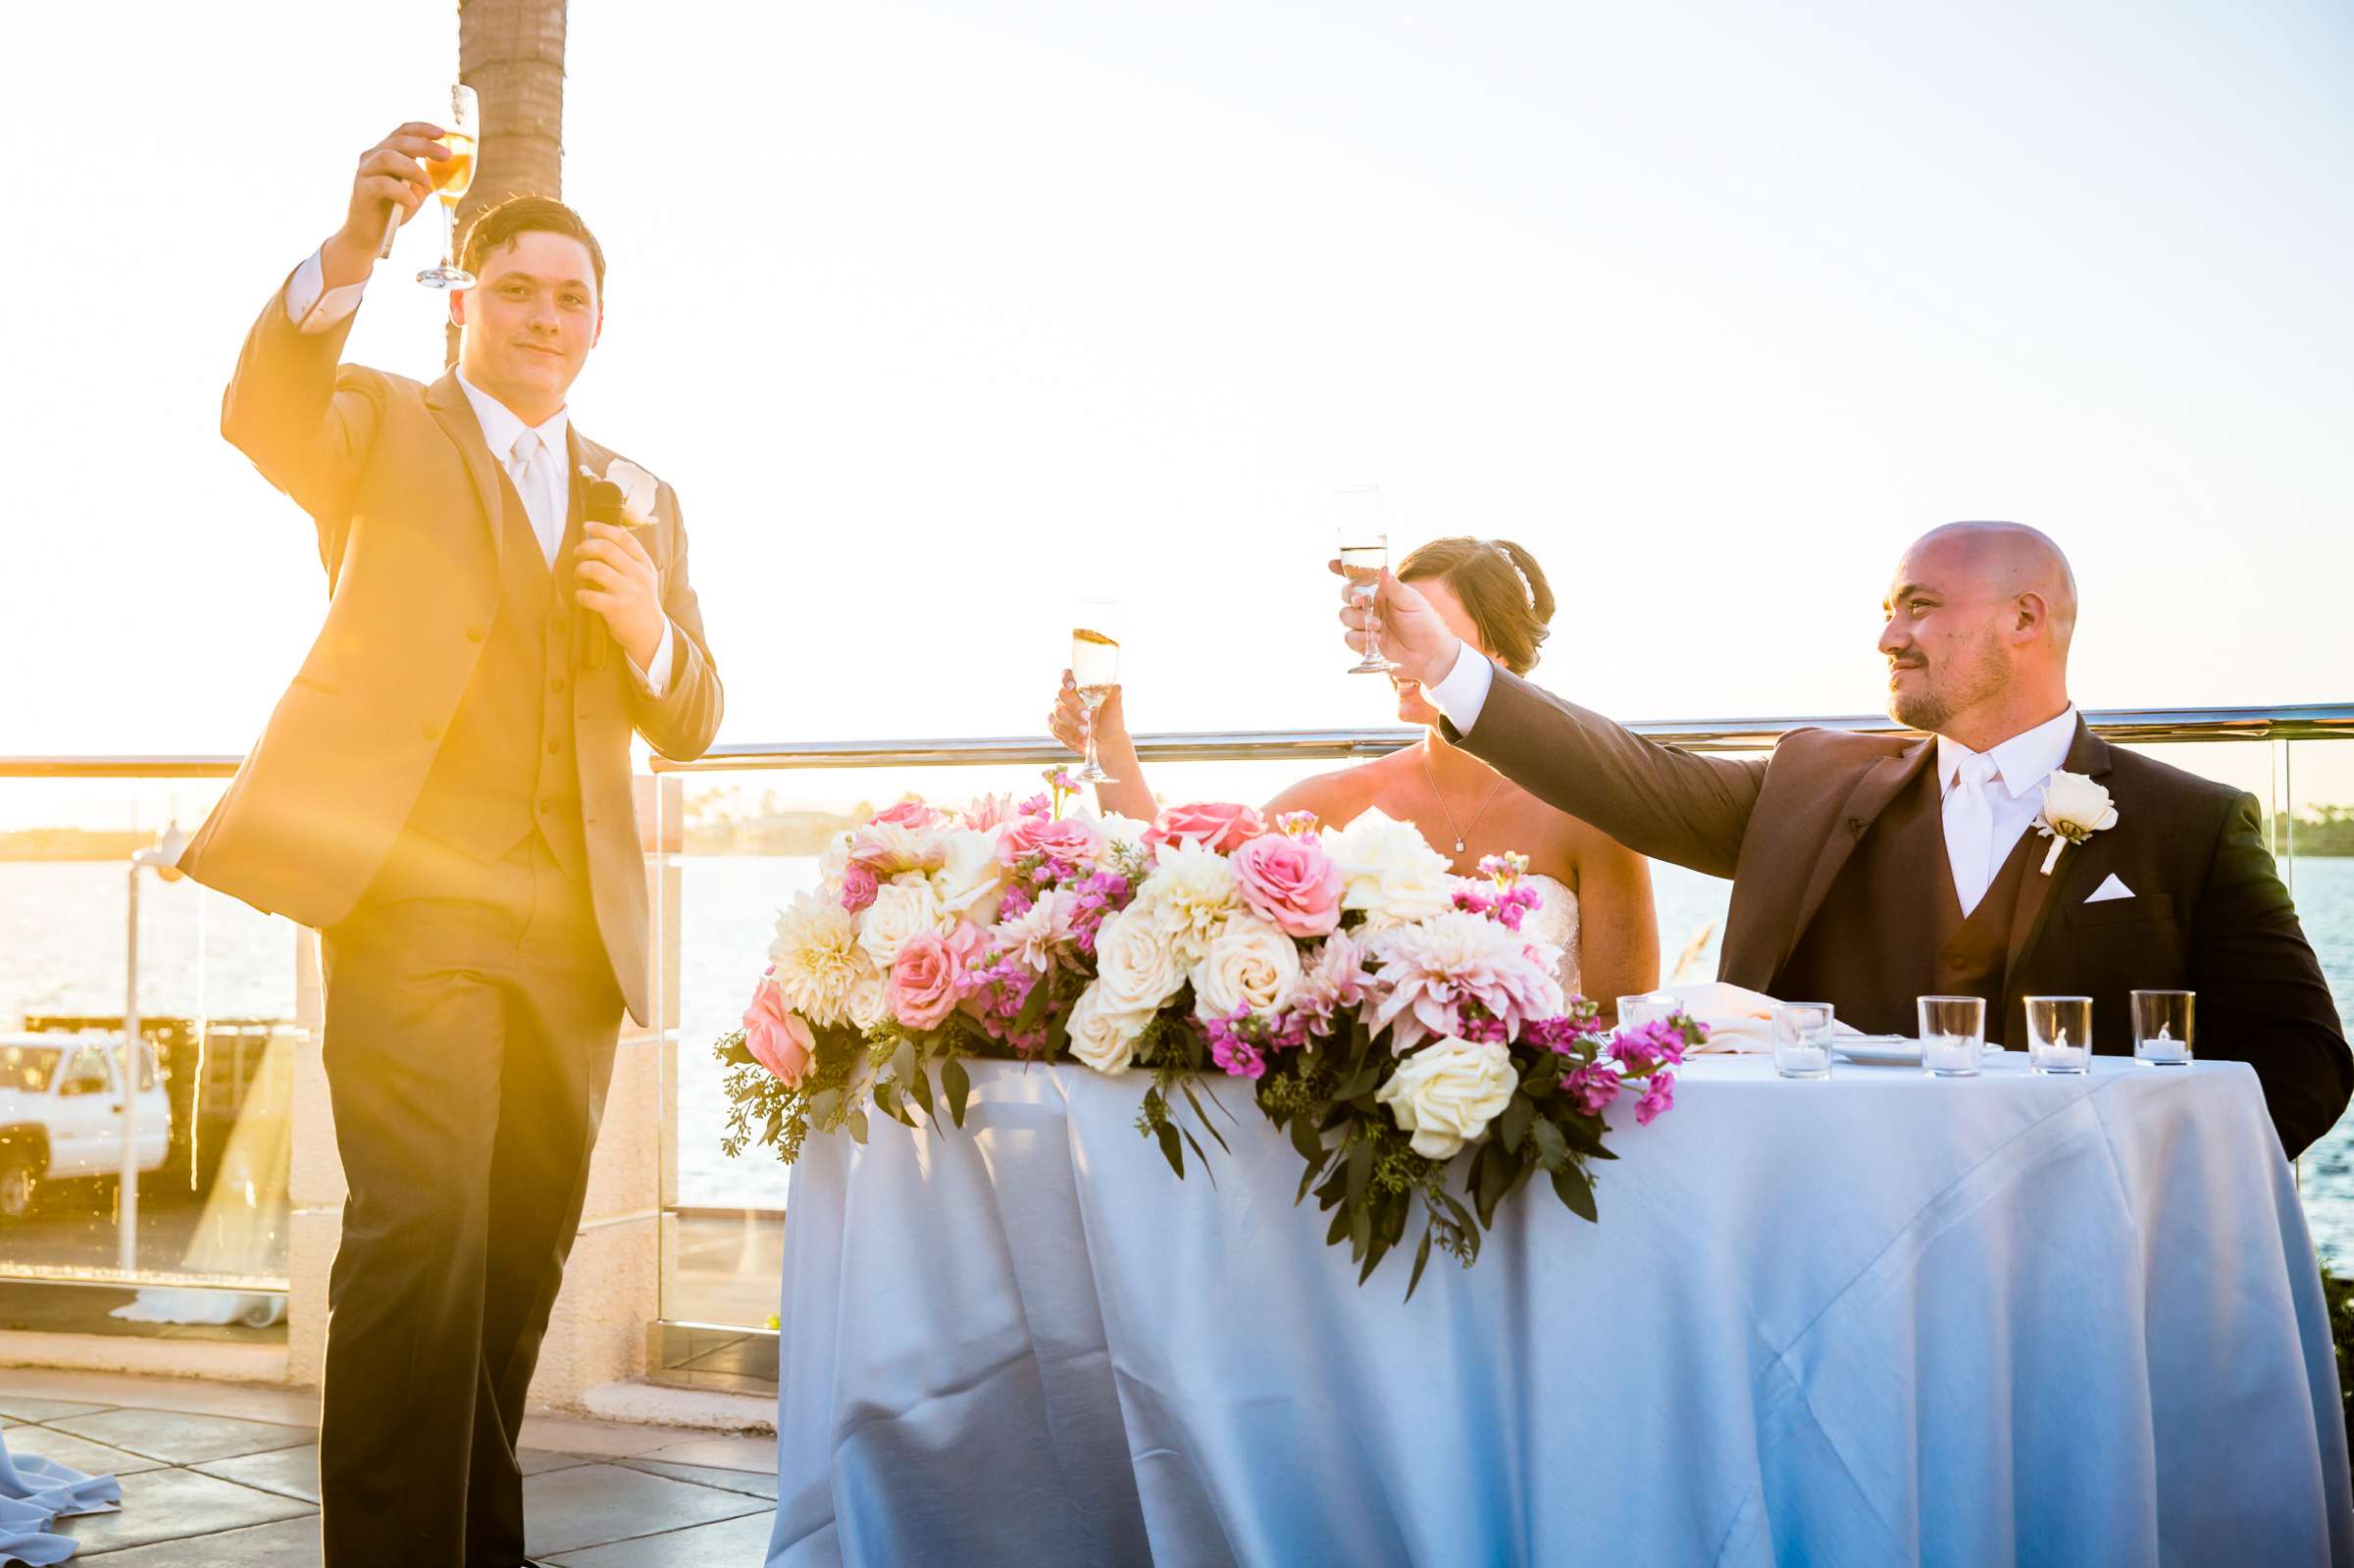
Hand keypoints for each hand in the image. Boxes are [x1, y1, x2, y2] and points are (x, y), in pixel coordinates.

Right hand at [322, 122, 455, 284]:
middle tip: (446, 155)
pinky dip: (401, 191)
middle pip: (398, 141)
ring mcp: (365, 172)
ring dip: (413, 168)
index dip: (422, 129)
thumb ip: (426, 179)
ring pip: (387, 157)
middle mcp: (373, 157)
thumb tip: (444, 172)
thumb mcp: (416, 191)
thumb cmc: (394, 209)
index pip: (402, 132)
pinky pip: (382, 183)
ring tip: (427, 184)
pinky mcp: (361, 189)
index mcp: (386, 152)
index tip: (442, 133)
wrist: (370, 235)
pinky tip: (412, 201)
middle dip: (425, 146)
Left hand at [575, 521, 664, 670]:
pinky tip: (581, 596)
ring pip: (595, 569)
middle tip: (578, 552)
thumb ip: (631, 558)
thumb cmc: (641, 602)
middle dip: (586, 547)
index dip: (603, 528)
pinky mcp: (615, 608)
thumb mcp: (645, 576)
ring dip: (580, 569)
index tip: (587, 525)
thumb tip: (609, 535)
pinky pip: (588, 595)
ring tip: (579, 574)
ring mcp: (627, 592)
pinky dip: (579, 594)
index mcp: (644, 564)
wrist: (650, 633)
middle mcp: (638, 575)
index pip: (624, 538)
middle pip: (606, 549)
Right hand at [1052, 671, 1130, 756]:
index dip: (1066, 678)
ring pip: (1057, 714)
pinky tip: (1081, 740)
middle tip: (1087, 716)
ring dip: (1072, 724)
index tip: (1073, 686)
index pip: (1066, 676)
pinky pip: (1056, 729)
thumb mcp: (1115, 709)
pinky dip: (1069, 736)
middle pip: (1061, 695)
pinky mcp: (1056, 727)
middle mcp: (1067, 698)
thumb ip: (1114, 696)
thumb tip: (1117, 686)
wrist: (1108, 743)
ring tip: (1086, 732)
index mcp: (1080, 688)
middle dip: (1074, 707)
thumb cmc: (1111, 722)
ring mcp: (1060, 713)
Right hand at [1331, 562, 1460, 685]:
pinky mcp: (1363, 644)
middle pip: (1346, 595)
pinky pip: (1350, 637)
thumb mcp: (1412, 601)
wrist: (1429, 655)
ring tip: (1378, 626)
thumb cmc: (1425, 624)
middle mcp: (1370, 606)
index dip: (1343, 569)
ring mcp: (1365, 625)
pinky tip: (1377, 641)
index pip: (1359, 577)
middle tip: (1360, 600)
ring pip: (1345, 616)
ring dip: (1358, 619)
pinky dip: (1361, 639)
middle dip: (1349, 595)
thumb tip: (1382, 569)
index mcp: (1381, 591)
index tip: (1332, 564)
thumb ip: (1394, 587)